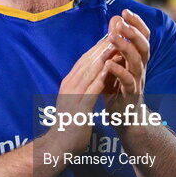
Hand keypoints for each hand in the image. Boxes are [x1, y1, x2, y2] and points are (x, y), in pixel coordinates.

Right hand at [43, 35, 117, 151]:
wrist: (59, 144)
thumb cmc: (70, 123)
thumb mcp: (74, 99)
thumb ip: (81, 86)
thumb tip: (90, 74)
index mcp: (69, 83)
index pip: (84, 60)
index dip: (97, 47)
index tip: (110, 35)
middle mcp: (69, 85)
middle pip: (87, 61)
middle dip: (101, 46)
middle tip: (115, 32)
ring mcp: (73, 95)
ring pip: (89, 71)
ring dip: (103, 57)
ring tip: (116, 44)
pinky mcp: (79, 106)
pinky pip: (91, 89)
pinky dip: (100, 77)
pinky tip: (110, 68)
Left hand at [104, 10, 149, 116]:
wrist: (125, 118)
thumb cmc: (119, 89)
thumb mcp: (117, 63)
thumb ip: (116, 44)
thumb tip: (115, 20)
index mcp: (138, 60)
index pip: (143, 37)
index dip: (136, 24)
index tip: (124, 11)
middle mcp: (141, 69)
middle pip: (144, 47)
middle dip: (134, 33)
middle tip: (122, 22)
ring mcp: (138, 82)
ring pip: (137, 62)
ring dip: (125, 48)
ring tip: (112, 37)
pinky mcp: (130, 95)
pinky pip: (128, 82)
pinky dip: (119, 72)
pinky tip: (109, 64)